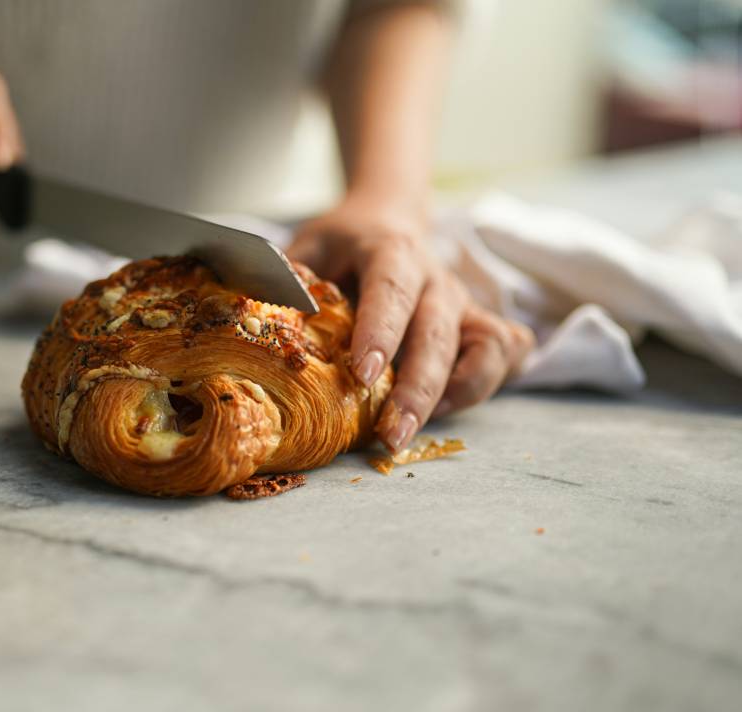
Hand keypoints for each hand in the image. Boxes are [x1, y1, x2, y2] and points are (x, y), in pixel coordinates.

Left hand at [288, 196, 532, 450]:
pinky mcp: (479, 322)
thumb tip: (267, 310)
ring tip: (416, 427)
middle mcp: (434, 278)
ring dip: (456, 394)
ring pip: (484, 347)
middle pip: (436, 334)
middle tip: (392, 435)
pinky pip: (505, 353)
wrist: (387, 217)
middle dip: (417, 389)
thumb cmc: (341, 244)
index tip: (363, 375)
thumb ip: (290, 275)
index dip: (380, 333)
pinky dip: (487, 381)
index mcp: (389, 252)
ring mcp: (462, 302)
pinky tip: (449, 405)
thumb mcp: (309, 245)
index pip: (390, 290)